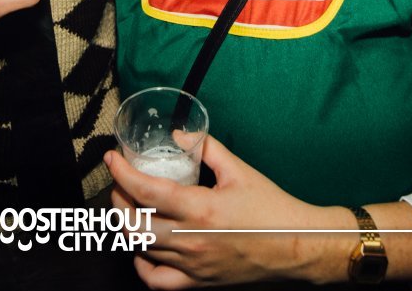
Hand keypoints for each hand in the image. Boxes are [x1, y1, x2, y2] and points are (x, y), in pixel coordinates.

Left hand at [106, 135, 347, 288]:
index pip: (145, 191)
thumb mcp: (240, 170)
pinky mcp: (199, 282)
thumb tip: (180, 136)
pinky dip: (142, 266)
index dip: (122, 173)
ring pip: (141, 249)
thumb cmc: (272, 209)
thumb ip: (206, 148)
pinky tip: (142, 250)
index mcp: (200, 209)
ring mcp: (193, 265)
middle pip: (133, 223)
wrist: (298, 246)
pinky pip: (158, 281)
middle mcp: (191, 240)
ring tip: (129, 208)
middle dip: (118, 199)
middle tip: (121, 182)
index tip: (113, 160)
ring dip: (127, 226)